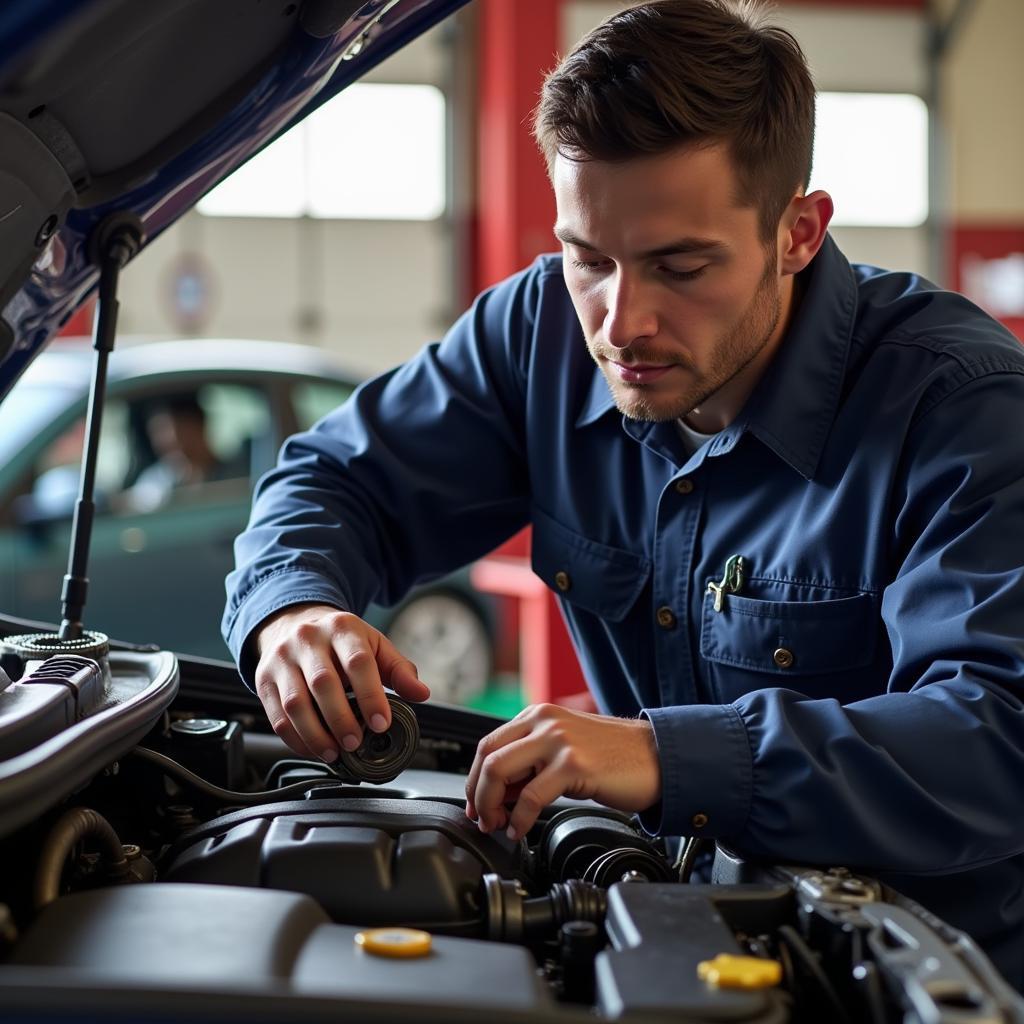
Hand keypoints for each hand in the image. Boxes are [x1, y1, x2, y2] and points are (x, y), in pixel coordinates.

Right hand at [253, 602, 429, 761]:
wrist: (294, 622)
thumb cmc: (340, 640)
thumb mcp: (374, 645)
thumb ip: (399, 670)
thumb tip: (421, 693)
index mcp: (342, 628)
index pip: (358, 662)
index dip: (371, 696)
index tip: (381, 723)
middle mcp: (308, 640)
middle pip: (323, 683)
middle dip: (341, 720)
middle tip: (355, 743)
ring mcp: (282, 658)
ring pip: (296, 702)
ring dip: (316, 734)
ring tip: (334, 752)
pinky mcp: (264, 679)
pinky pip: (276, 715)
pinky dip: (295, 739)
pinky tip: (312, 748)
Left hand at [464, 703, 660, 839]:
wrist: (658, 756)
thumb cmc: (615, 757)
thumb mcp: (565, 750)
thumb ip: (532, 764)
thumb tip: (499, 795)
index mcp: (539, 716)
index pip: (488, 743)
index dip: (475, 777)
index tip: (476, 803)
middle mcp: (544, 721)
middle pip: (487, 754)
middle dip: (476, 792)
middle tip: (482, 818)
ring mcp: (558, 740)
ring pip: (499, 770)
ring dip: (490, 804)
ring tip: (498, 825)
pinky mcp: (573, 764)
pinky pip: (530, 796)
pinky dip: (518, 819)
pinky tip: (521, 829)